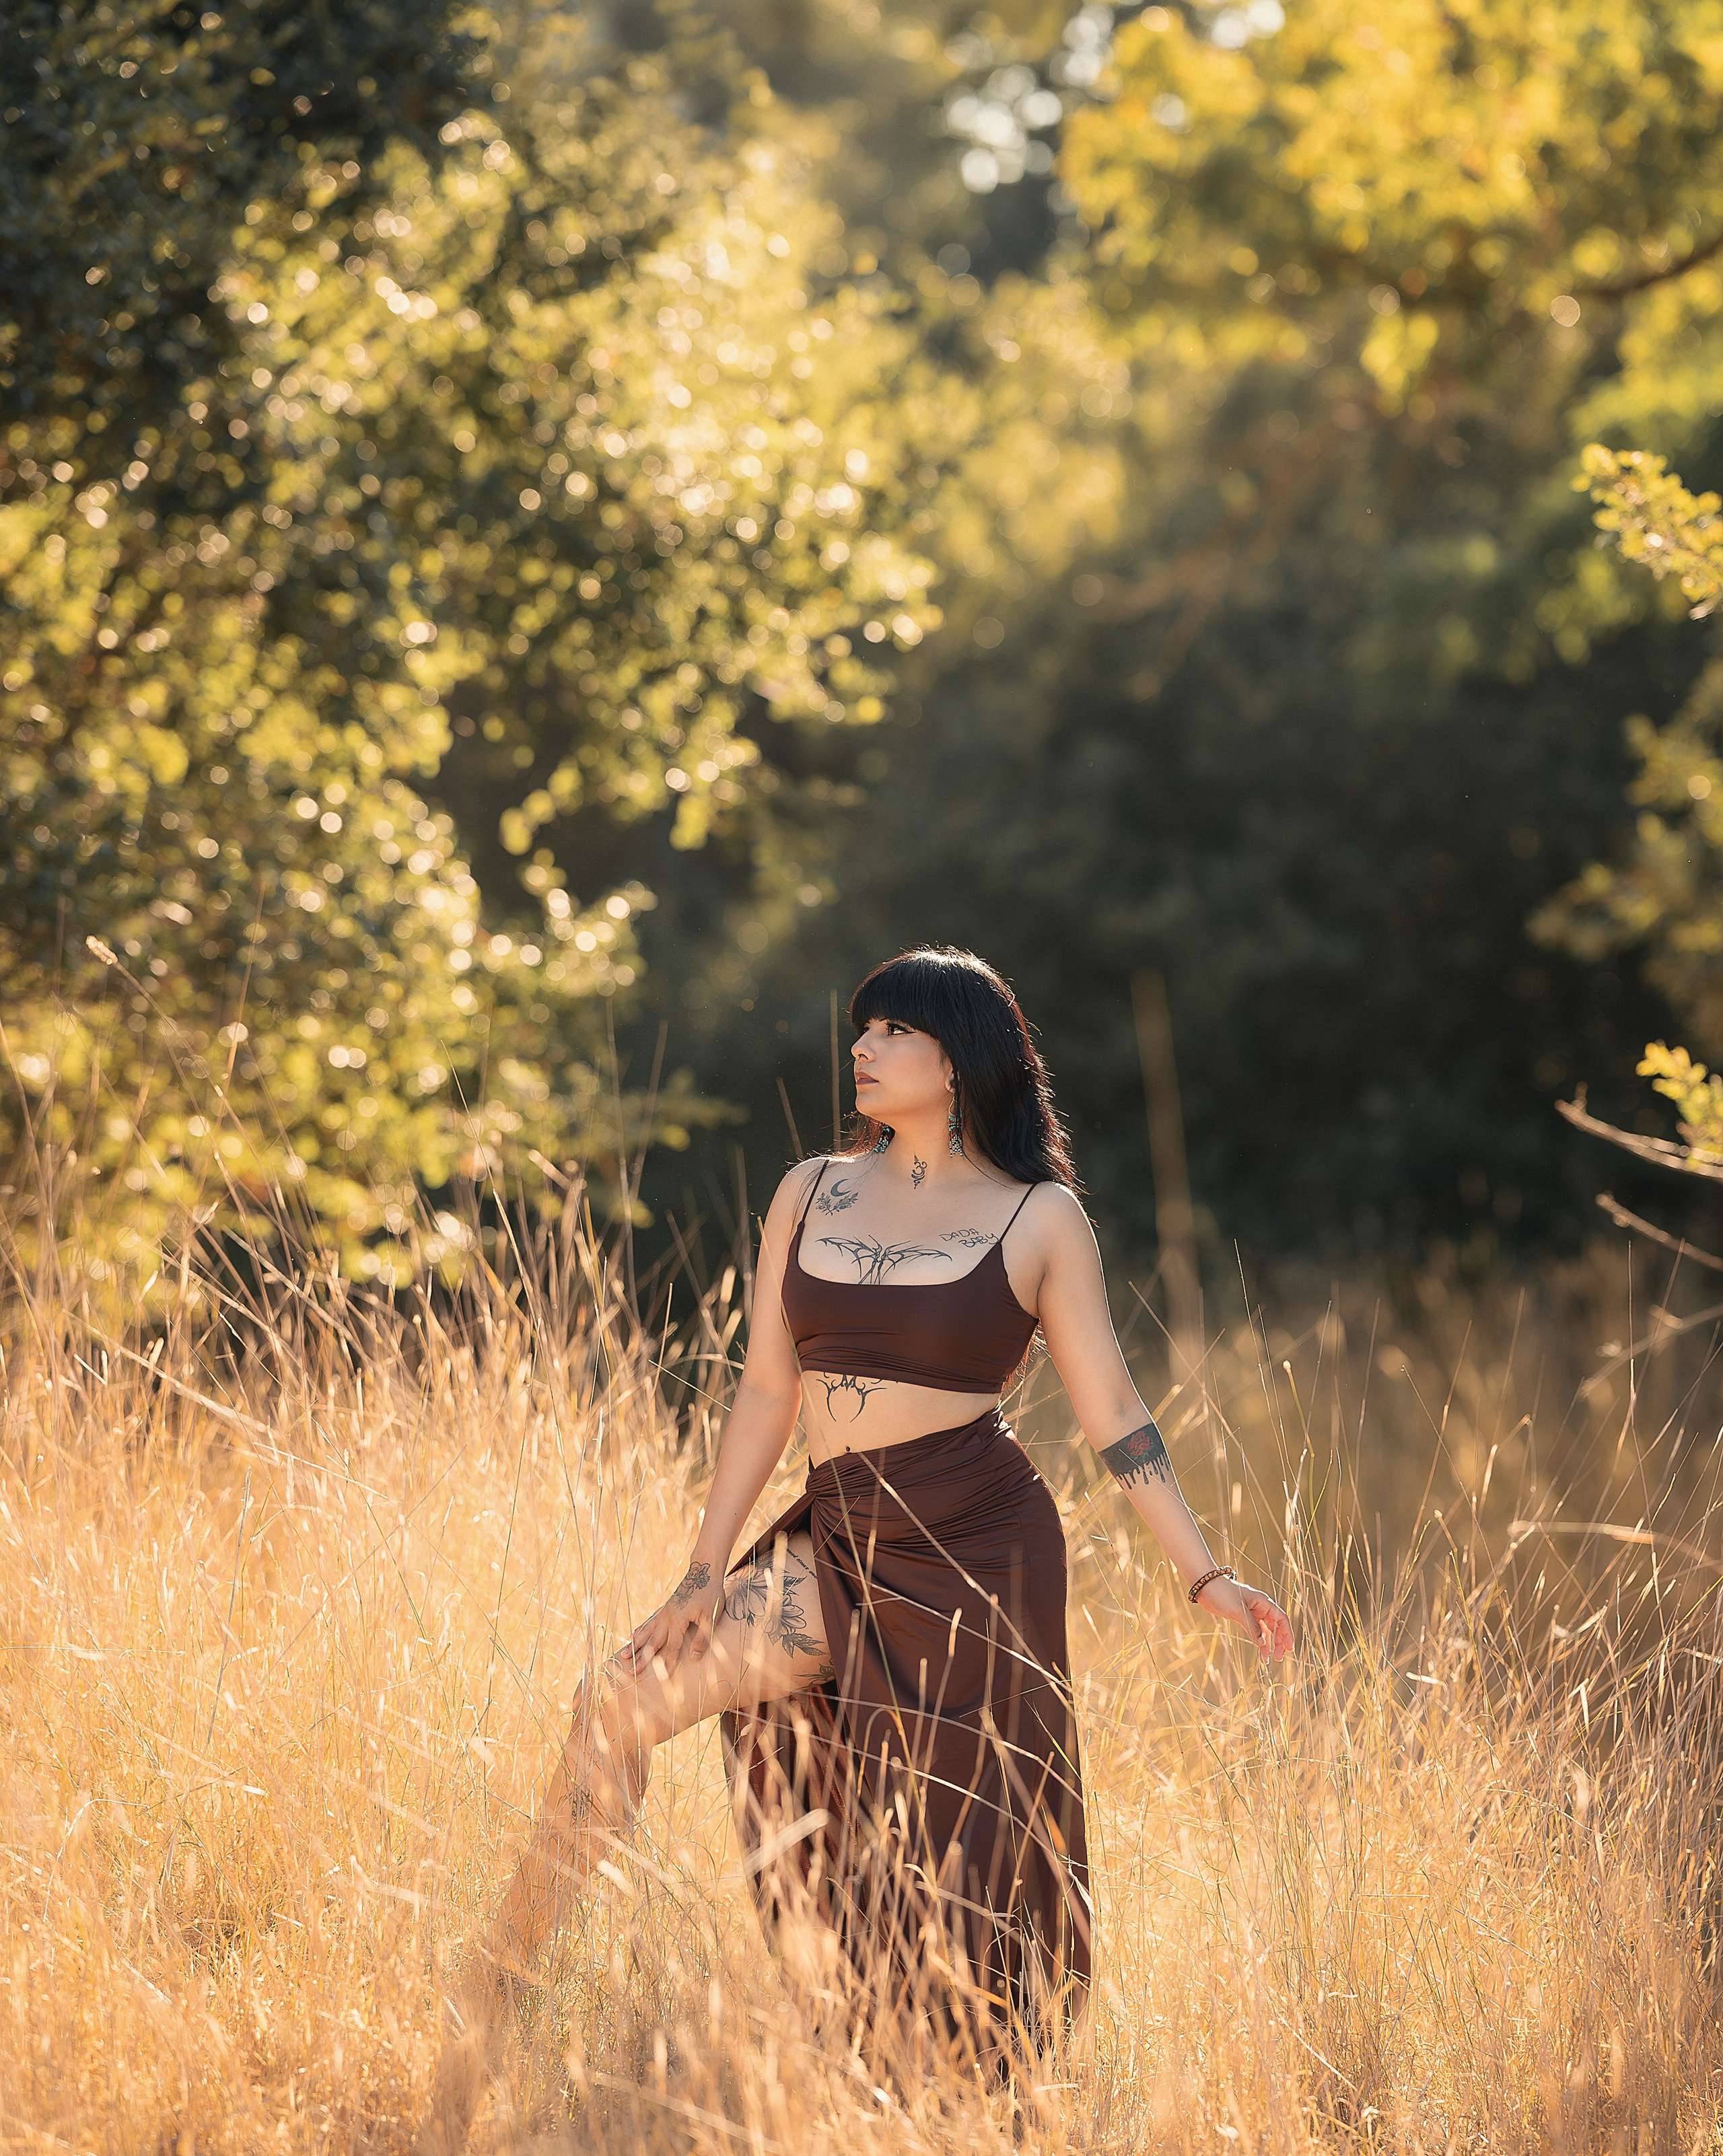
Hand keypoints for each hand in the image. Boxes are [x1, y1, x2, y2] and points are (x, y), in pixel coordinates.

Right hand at [608, 1555, 726, 1682]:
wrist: (704, 1570)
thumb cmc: (710, 1593)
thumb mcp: (711, 1616)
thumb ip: (702, 1638)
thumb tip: (694, 1658)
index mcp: (679, 1620)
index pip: (672, 1647)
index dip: (668, 1663)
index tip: (662, 1678)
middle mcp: (667, 1616)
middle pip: (653, 1642)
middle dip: (643, 1658)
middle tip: (632, 1672)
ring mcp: (664, 1611)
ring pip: (647, 1632)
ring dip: (635, 1645)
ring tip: (624, 1656)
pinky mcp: (665, 1607)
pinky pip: (649, 1621)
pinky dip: (640, 1630)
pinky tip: (632, 1635)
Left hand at [1199, 1574, 1293, 1663]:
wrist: (1206, 1586)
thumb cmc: (1223, 1593)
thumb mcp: (1238, 1610)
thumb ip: (1252, 1627)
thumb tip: (1263, 1644)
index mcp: (1263, 1602)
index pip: (1281, 1619)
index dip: (1287, 1634)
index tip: (1289, 1648)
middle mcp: (1260, 1607)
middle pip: (1276, 1627)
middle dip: (1278, 1642)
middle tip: (1278, 1658)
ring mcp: (1252, 1613)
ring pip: (1266, 1631)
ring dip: (1268, 1645)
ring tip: (1266, 1660)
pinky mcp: (1243, 1617)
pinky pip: (1256, 1631)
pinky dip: (1258, 1641)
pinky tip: (1259, 1651)